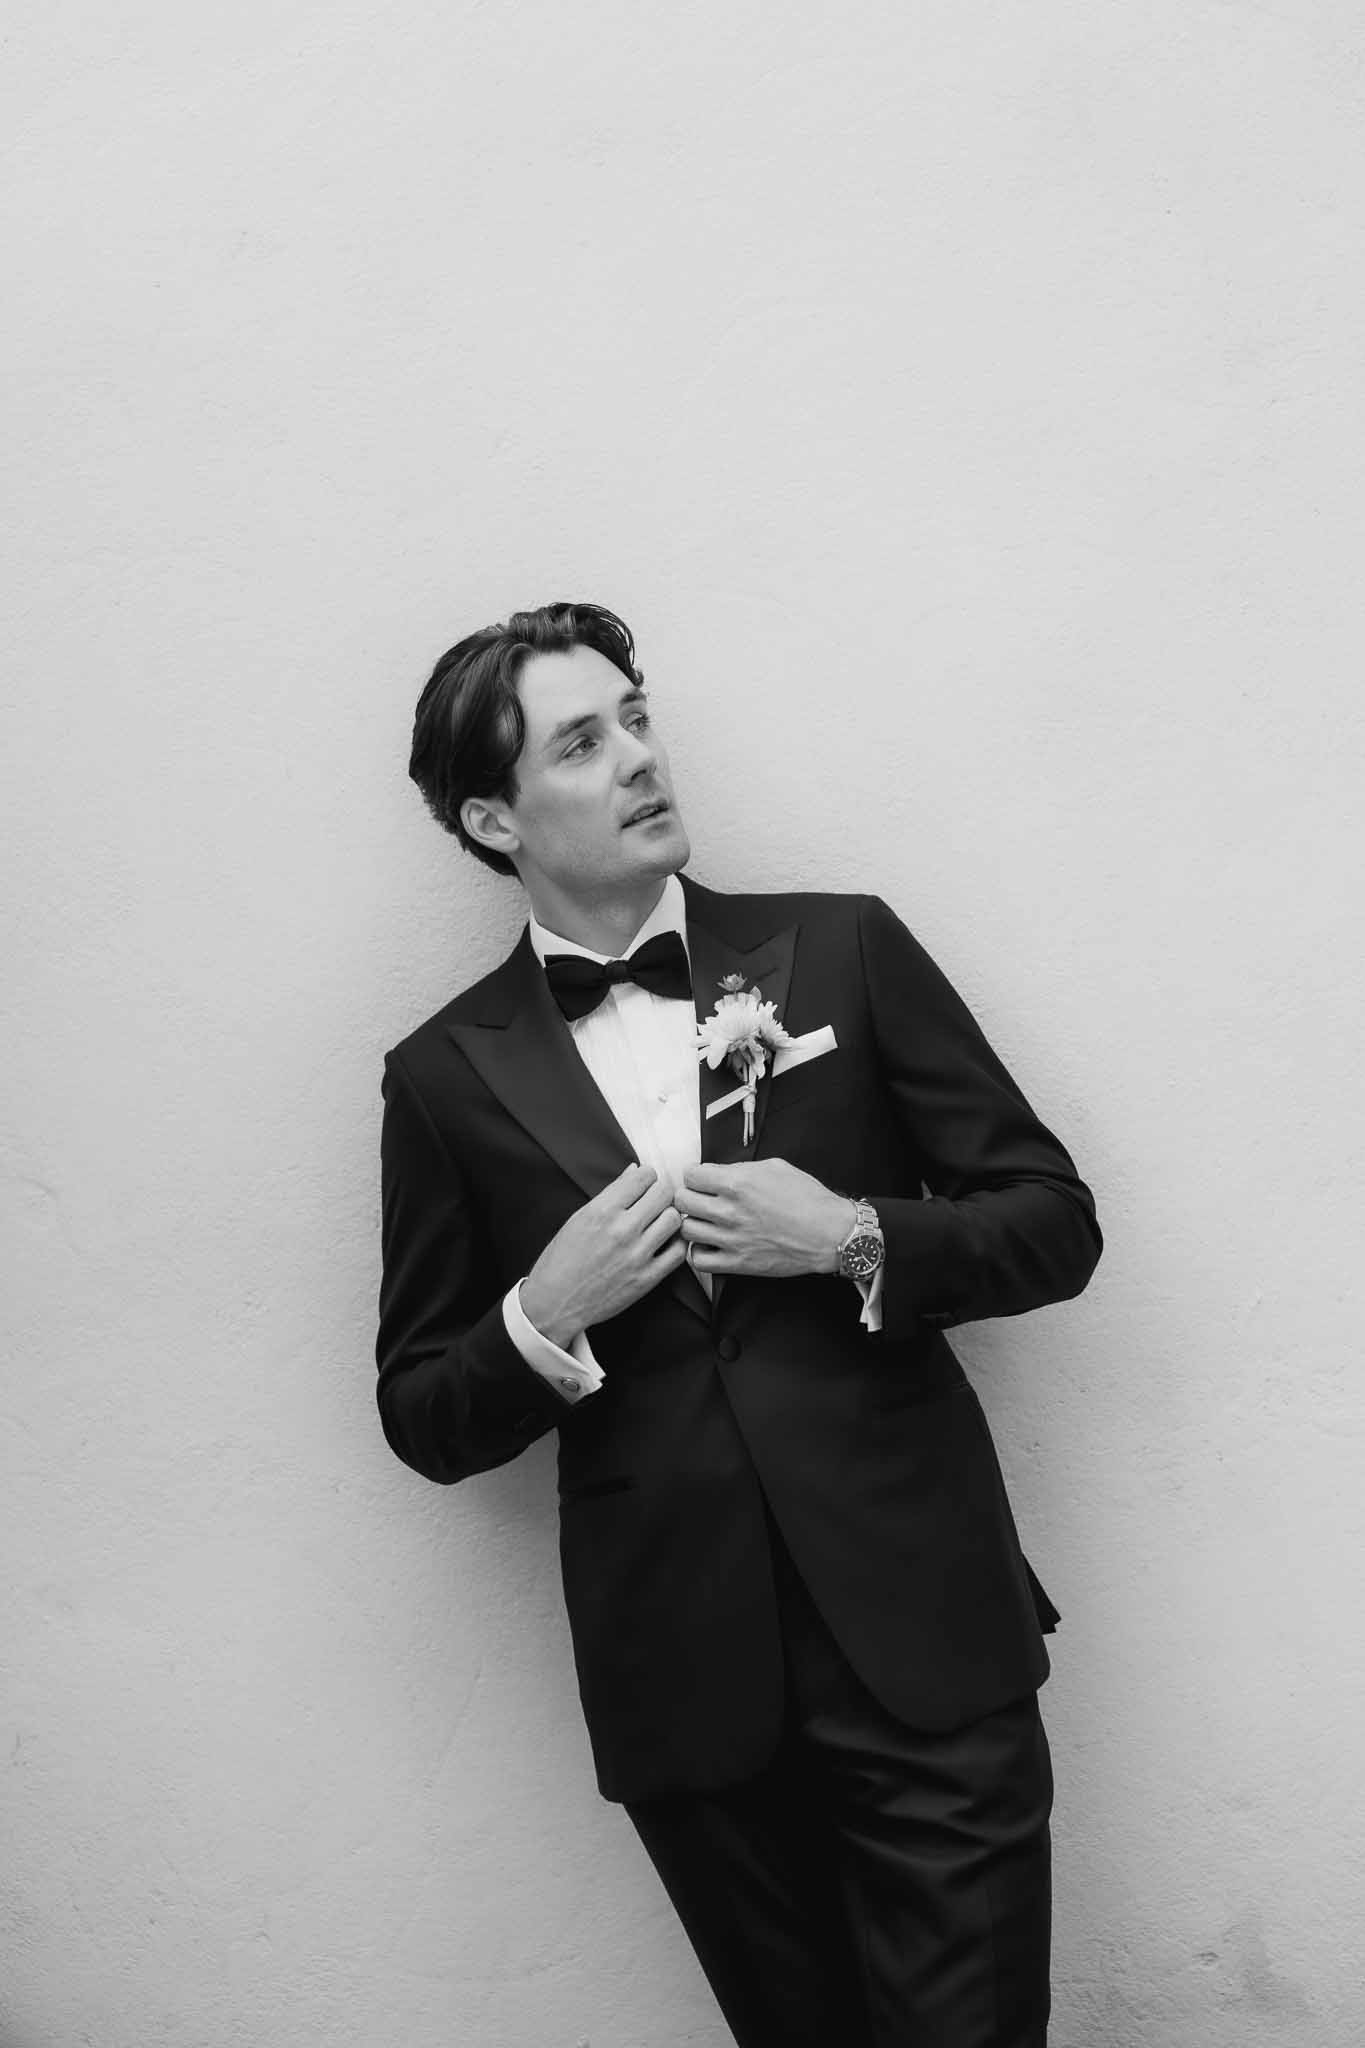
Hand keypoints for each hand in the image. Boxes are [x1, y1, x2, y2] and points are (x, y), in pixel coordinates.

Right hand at [521, 1164, 685, 1345]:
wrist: (556, 1302)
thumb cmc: (562, 1259)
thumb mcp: (579, 1218)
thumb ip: (611, 1193)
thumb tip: (635, 1171)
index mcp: (602, 1211)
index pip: (644, 1176)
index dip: (647, 1176)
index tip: (644, 1184)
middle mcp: (622, 1230)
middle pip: (664, 1193)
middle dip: (661, 1192)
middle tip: (654, 1200)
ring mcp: (637, 1255)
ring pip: (674, 1219)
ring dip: (669, 1216)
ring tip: (658, 1222)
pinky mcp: (647, 1278)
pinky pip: (678, 1251)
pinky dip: (675, 1243)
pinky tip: (663, 1243)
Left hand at [675, 1160, 854, 1278]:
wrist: (829, 1233)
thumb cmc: (808, 1199)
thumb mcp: (775, 1167)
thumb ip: (740, 1168)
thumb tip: (719, 1173)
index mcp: (737, 1183)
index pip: (690, 1175)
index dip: (695, 1175)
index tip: (701, 1179)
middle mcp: (730, 1211)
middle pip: (682, 1201)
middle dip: (688, 1196)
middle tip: (699, 1198)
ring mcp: (731, 1239)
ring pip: (686, 1230)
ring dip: (693, 1222)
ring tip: (704, 1221)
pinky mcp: (738, 1263)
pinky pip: (698, 1260)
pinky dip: (698, 1251)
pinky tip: (709, 1244)